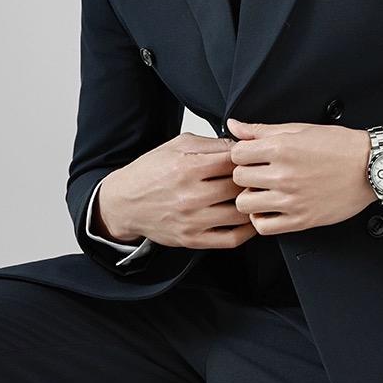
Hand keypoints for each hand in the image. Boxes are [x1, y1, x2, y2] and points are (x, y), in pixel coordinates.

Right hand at [96, 132, 256, 249]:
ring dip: (252, 204)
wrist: (124, 203)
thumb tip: (240, 145)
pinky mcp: (193, 239)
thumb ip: (210, 143)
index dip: (246, 158)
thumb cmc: (150, 171)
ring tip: (254, 196)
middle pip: (238, 186)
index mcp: (187, 167)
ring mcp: (192, 220)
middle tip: (257, 177)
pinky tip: (250, 219)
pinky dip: (247, 230)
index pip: (233, 161)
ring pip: (239, 213)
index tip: (251, 158)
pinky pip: (231, 238)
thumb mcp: (177, 145)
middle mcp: (190, 195)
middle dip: (251, 180)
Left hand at [227, 117, 377, 234]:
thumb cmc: (339, 146)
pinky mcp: (301, 220)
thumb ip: (261, 130)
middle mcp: (284, 175)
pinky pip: (263, 227)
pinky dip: (261, 219)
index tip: (250, 156)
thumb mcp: (299, 129)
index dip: (241, 154)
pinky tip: (270, 208)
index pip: (236, 154)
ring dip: (250, 197)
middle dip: (244, 174)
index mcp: (281, 148)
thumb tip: (234, 126)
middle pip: (238, 179)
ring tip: (262, 191)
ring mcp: (291, 200)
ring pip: (244, 205)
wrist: (370, 167)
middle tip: (257, 173)